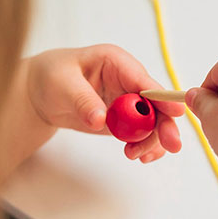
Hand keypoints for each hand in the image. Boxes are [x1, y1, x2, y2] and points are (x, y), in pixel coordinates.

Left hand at [27, 44, 183, 161]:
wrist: (41, 93)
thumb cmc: (51, 77)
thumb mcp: (62, 85)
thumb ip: (83, 101)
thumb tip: (101, 119)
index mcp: (117, 62)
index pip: (144, 80)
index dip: (162, 96)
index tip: (176, 112)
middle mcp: (128, 81)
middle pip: (156, 103)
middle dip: (165, 124)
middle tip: (171, 144)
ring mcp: (129, 101)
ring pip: (153, 121)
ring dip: (150, 140)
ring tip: (134, 155)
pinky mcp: (126, 119)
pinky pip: (143, 132)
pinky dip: (145, 145)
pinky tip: (141, 156)